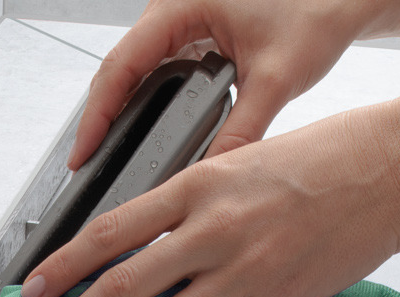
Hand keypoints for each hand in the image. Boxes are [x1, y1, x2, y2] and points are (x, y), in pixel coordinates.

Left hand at [23, 104, 399, 296]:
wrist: (390, 173)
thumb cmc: (322, 158)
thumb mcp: (238, 161)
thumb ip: (190, 202)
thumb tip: (145, 239)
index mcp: (197, 186)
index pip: (108, 233)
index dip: (62, 268)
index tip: (33, 289)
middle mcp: (213, 231)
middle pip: (122, 287)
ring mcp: (242, 273)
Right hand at [68, 0, 372, 168]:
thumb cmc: (316, 10)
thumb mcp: (276, 78)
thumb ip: (242, 130)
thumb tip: (209, 176)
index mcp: (181, 5)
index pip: (121, 65)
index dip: (97, 114)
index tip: (83, 153)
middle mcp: (172, 8)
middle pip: (119, 70)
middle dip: (103, 118)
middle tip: (89, 163)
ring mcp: (179, 19)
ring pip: (135, 71)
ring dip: (123, 111)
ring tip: (109, 153)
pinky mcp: (192, 33)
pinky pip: (157, 70)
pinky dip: (149, 102)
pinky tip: (145, 132)